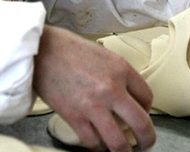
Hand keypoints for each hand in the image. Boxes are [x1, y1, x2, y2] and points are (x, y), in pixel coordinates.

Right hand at [33, 26, 154, 151]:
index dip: (148, 110)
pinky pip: (92, 142)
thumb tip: (126, 95)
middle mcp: (111, 89)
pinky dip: (97, 146)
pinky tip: (97, 143)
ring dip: (123, 150)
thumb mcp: (103, 54)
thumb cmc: (68, 48)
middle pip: (141, 124)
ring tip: (122, 150)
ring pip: (118, 142)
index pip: (147, 98)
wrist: (41, 50)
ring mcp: (93, 105)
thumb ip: (117, 74)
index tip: (143, 114)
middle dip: (147, 139)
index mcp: (121, 69)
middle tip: (145, 143)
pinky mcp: (74, 117)